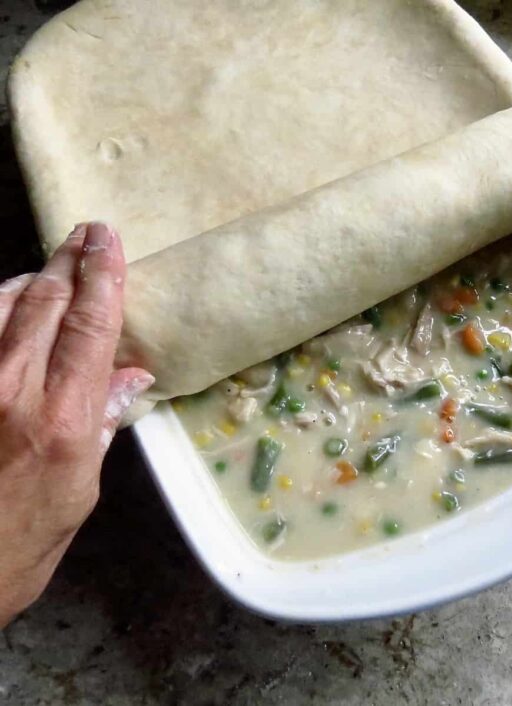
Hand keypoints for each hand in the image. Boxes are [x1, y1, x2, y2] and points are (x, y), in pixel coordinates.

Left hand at [0, 223, 152, 627]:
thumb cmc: (22, 544)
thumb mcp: (81, 491)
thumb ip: (104, 424)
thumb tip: (133, 376)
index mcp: (65, 421)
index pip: (92, 328)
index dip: (104, 277)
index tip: (110, 241)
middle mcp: (14, 393)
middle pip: (46, 303)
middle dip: (70, 261)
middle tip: (87, 233)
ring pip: (2, 307)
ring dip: (31, 278)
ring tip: (53, 266)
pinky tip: (9, 302)